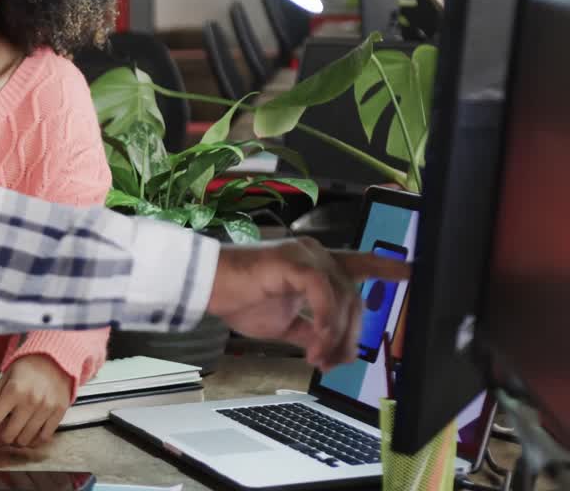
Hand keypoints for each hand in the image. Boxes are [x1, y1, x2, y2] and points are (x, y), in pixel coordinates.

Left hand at [0, 355, 72, 466]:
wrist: (56, 359)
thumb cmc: (26, 368)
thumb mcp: (4, 378)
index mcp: (13, 391)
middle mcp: (30, 401)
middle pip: (7, 436)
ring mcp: (46, 409)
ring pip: (24, 440)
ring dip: (14, 441)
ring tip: (13, 430)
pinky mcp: (59, 413)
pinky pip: (42, 439)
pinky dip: (31, 441)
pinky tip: (27, 433)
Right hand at [208, 237, 409, 370]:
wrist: (207, 287)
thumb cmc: (239, 299)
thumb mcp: (283, 323)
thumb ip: (310, 330)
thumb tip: (329, 351)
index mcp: (313, 264)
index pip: (357, 262)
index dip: (384, 265)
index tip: (409, 269)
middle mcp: (314, 253)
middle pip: (353, 296)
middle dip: (349, 336)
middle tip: (332, 363)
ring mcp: (305, 255)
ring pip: (342, 297)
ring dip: (336, 335)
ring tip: (318, 357)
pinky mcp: (292, 262)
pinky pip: (323, 292)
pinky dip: (325, 320)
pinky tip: (314, 341)